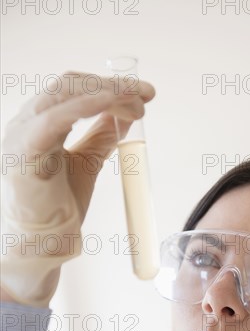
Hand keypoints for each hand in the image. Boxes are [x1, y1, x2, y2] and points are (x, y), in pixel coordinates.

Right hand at [1, 71, 154, 306]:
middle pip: (70, 85)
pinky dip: (87, 105)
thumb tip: (125, 115)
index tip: (143, 94)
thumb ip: (101, 137)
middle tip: (145, 96)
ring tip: (137, 103)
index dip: (109, 86)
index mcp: (40, 124)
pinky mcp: (24, 152)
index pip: (73, 90)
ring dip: (107, 92)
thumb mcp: (87, 163)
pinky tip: (112, 103)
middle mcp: (27, 123)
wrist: (43, 244)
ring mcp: (22, 135)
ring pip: (64, 94)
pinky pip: (56, 119)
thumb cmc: (58, 208)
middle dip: (113, 86)